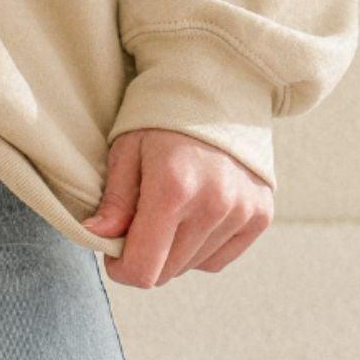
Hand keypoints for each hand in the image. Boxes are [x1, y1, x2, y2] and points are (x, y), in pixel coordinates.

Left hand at [83, 128, 273, 286]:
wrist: (218, 88)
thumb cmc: (160, 117)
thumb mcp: (126, 148)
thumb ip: (115, 199)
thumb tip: (98, 235)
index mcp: (172, 187)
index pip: (144, 268)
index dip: (122, 269)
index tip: (113, 253)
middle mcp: (213, 205)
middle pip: (168, 271)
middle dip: (145, 256)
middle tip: (136, 224)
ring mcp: (241, 212)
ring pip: (194, 266)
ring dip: (173, 252)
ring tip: (167, 211)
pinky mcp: (261, 216)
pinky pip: (219, 258)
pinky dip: (201, 249)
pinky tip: (192, 216)